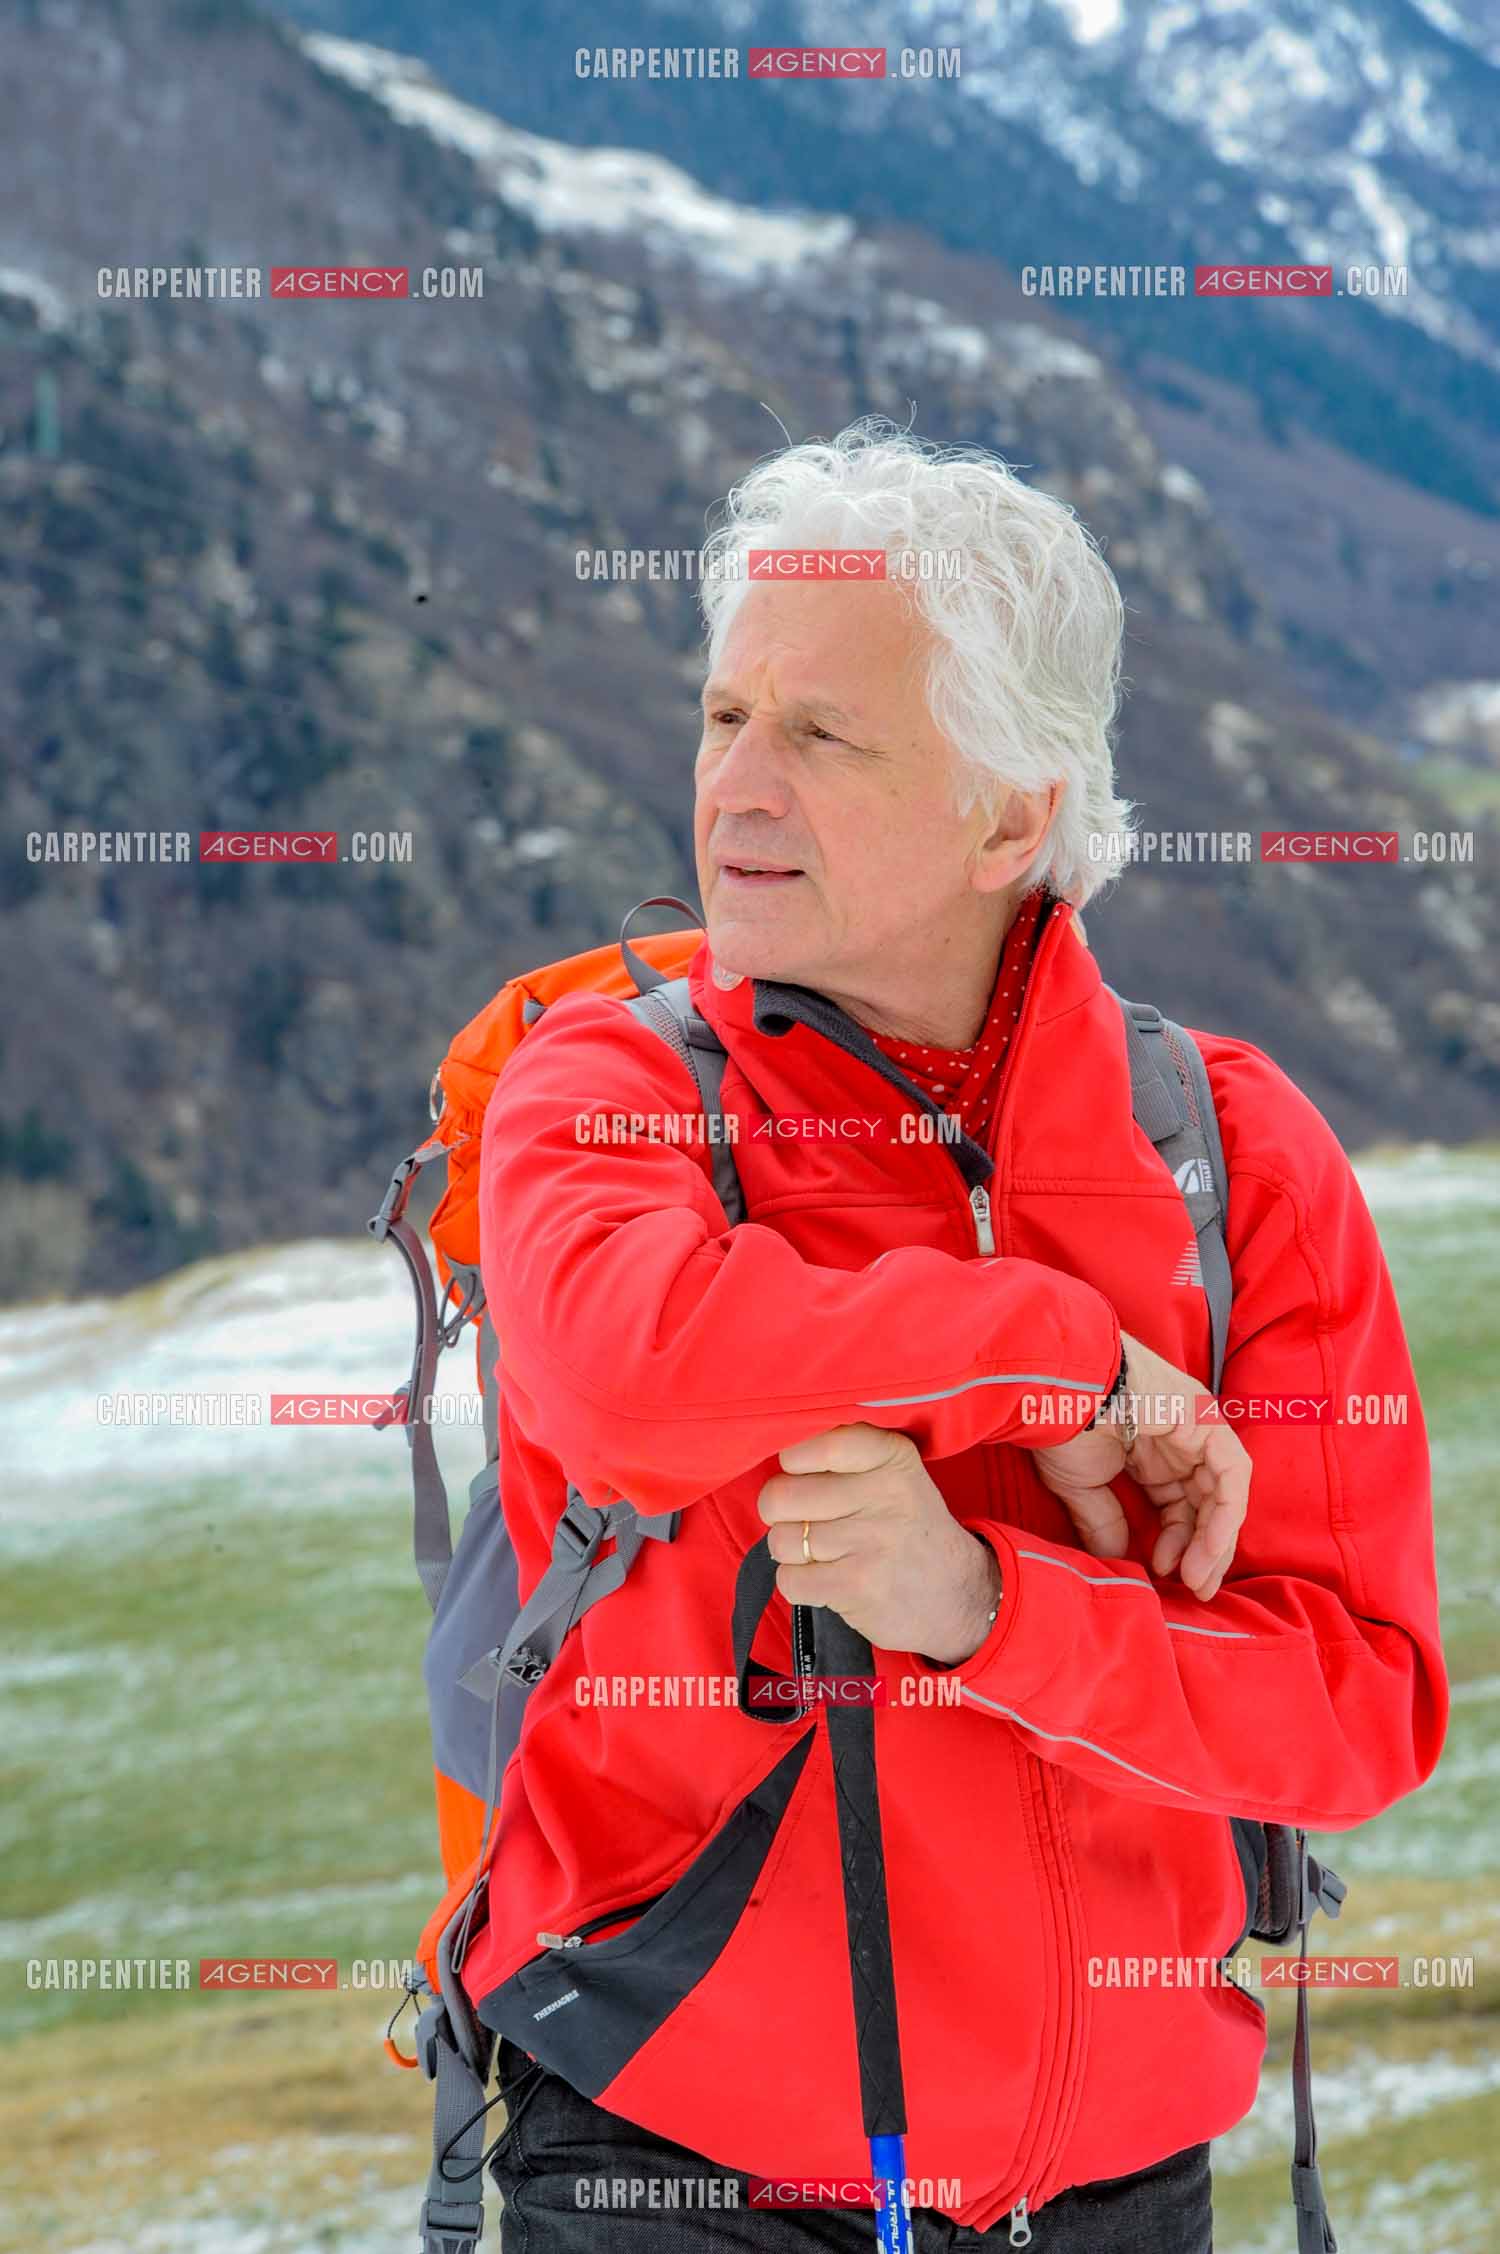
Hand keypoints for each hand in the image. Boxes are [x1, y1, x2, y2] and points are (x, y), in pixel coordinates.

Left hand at [757, 1424, 1002, 1665]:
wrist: (960, 1597)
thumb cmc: (909, 1529)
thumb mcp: (898, 1475)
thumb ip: (846, 1454)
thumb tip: (777, 1444)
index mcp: (892, 1458)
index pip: (820, 1443)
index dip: (794, 1460)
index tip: (802, 1472)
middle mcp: (883, 1495)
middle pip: (781, 1494)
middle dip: (781, 1512)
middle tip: (806, 1519)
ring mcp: (869, 1542)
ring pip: (781, 1539)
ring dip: (793, 1551)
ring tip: (823, 1553)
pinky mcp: (856, 1586)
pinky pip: (789, 1579)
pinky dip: (799, 1583)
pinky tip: (827, 1578)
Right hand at [1030, 1330, 1248, 1599]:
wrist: (1057, 1390)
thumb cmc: (1062, 1428)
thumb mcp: (1082, 1487)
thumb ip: (1104, 1522)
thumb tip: (1117, 1561)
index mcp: (1151, 1450)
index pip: (1180, 1504)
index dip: (1177, 1543)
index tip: (1163, 1573)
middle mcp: (1180, 1440)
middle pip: (1206, 1502)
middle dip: (1204, 1549)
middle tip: (1195, 1588)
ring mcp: (1197, 1428)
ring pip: (1223, 1492)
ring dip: (1215, 1540)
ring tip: (1196, 1578)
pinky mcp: (1207, 1422)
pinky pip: (1232, 1474)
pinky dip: (1225, 1514)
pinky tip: (1207, 1549)